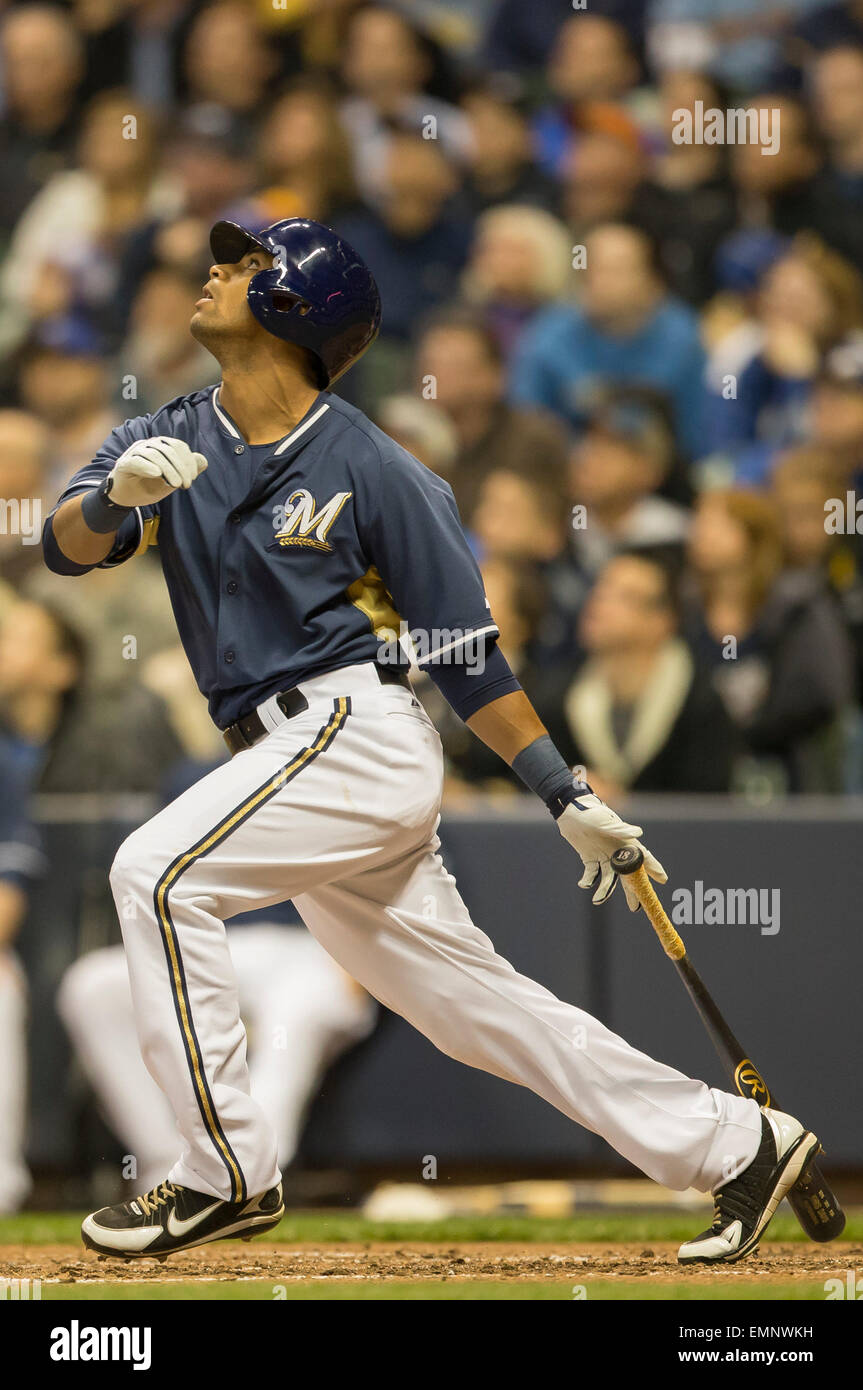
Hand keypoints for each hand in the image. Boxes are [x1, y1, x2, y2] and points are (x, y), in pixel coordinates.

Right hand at [108, 437, 207, 506]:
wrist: (125, 496)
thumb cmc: (149, 485)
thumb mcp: (171, 480)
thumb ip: (186, 470)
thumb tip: (203, 460)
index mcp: (160, 446)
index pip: (178, 446)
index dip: (188, 461)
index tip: (193, 478)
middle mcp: (148, 445)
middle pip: (168, 450)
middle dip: (181, 468)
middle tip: (186, 485)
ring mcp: (135, 452)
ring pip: (155, 455)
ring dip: (168, 470)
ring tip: (175, 484)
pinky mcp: (124, 463)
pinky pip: (137, 461)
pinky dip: (148, 466)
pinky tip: (157, 474)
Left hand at [556, 793, 665, 909]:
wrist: (571, 811)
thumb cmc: (591, 813)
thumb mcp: (606, 821)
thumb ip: (620, 829)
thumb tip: (638, 833)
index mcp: (625, 842)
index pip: (644, 858)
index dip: (654, 868)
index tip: (663, 879)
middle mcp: (617, 852)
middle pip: (628, 875)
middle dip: (632, 891)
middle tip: (636, 907)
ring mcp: (603, 856)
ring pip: (608, 878)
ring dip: (605, 890)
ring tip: (598, 900)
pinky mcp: (589, 858)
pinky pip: (591, 874)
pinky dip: (588, 880)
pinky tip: (584, 884)